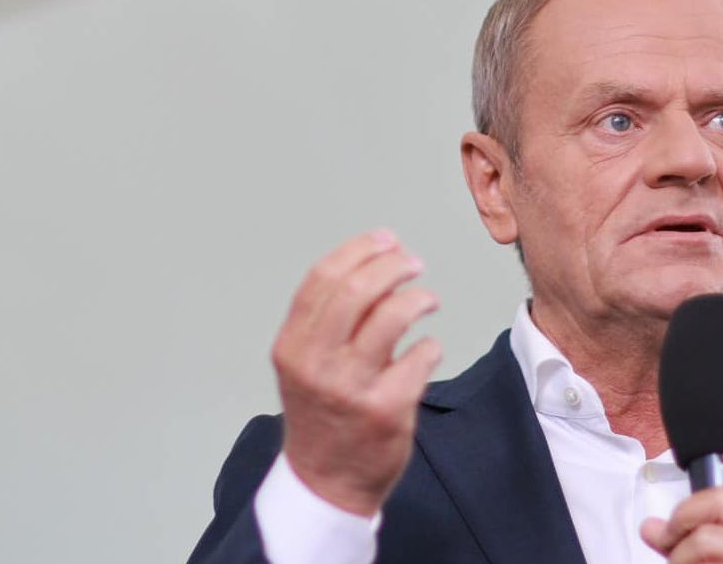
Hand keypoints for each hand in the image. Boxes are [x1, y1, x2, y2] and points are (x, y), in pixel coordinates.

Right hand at [271, 229, 441, 516]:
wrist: (327, 482)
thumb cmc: (322, 414)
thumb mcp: (306, 363)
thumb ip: (330, 319)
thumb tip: (375, 265)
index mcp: (292, 345)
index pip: (323, 278)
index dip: (360, 250)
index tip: (386, 240)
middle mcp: (317, 364)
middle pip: (358, 288)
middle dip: (393, 265)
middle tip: (413, 263)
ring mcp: (351, 388)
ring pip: (393, 315)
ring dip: (418, 298)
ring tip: (426, 300)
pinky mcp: (386, 409)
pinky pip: (420, 356)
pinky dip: (430, 346)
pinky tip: (426, 352)